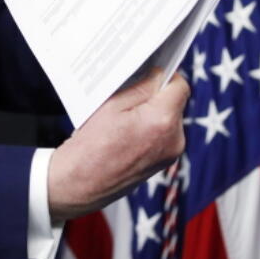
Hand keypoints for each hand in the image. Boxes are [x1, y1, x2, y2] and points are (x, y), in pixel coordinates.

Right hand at [47, 70, 188, 221]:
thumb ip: (142, 87)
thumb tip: (159, 74)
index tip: (149, 74)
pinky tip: (127, 134)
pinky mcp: (164, 163)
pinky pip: (163, 134)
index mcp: (162, 121)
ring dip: (152, 113)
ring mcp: (171, 154)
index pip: (180, 86)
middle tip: (127, 99)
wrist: (79, 184)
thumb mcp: (112, 105)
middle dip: (155, 96)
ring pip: (169, 118)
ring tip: (123, 121)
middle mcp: (174, 139)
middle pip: (174, 102)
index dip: (165, 75)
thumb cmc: (90, 146)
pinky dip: (149, 129)